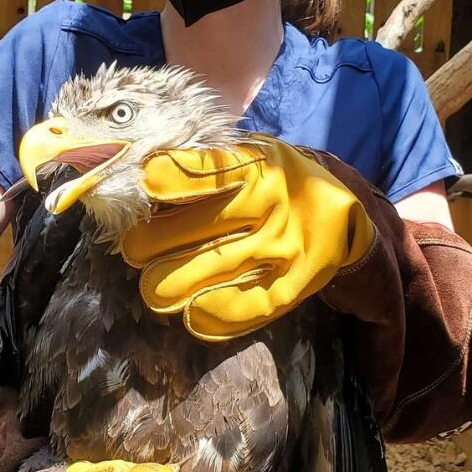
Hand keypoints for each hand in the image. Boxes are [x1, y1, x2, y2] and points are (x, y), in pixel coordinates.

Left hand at [120, 133, 374, 340]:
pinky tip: (191, 316)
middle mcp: (271, 203)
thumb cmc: (271, 178)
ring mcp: (285, 244)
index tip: (143, 186)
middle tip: (134, 250)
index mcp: (256, 165)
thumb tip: (140, 173)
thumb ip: (205, 164)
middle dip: (153, 243)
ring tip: (152, 287)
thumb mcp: (249, 155)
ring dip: (172, 283)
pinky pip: (252, 305)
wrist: (338, 208)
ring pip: (216, 268)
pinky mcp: (298, 281)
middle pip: (199, 227)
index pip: (208, 169)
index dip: (168, 179)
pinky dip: (215, 315)